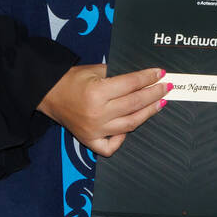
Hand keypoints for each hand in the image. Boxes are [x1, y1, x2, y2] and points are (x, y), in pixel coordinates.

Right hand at [38, 64, 168, 155]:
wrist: (49, 94)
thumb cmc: (72, 80)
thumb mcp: (94, 70)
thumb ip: (117, 74)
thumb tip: (143, 78)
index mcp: (97, 92)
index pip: (131, 84)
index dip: (148, 78)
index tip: (160, 73)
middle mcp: (98, 113)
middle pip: (135, 104)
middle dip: (154, 94)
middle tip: (166, 87)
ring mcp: (95, 130)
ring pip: (130, 124)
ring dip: (148, 113)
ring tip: (160, 103)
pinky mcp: (89, 141)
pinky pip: (111, 147)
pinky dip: (122, 139)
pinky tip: (130, 126)